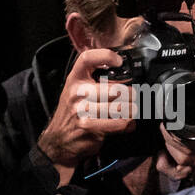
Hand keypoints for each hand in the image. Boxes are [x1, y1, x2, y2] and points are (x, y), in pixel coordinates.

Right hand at [36, 48, 136, 183]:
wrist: (60, 139)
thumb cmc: (75, 111)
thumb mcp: (78, 90)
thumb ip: (96, 79)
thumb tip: (125, 72)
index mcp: (75, 79)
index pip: (87, 58)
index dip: (106, 55)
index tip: (120, 61)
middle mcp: (77, 92)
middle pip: (116, 88)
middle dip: (132, 94)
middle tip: (134, 97)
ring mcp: (82, 110)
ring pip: (121, 107)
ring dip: (132, 110)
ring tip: (131, 110)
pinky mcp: (89, 127)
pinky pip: (120, 123)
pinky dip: (129, 124)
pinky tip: (127, 123)